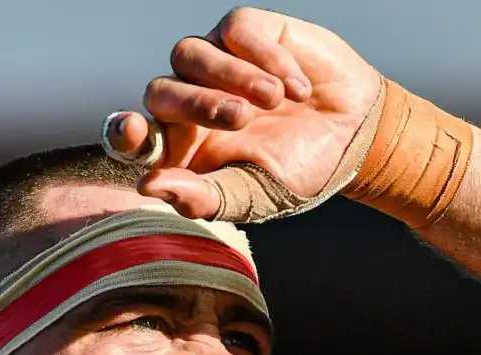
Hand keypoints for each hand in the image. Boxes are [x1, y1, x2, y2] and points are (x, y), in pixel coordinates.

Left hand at [106, 8, 380, 218]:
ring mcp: (213, 63)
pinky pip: (234, 31)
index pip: (133, 137)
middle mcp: (188, 102)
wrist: (356, 136)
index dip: (124, 132)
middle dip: (196, 104)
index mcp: (181, 147)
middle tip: (240, 118)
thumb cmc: (299, 171)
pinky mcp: (245, 32)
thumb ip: (204, 198)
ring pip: (187, 53)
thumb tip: (148, 187)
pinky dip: (265, 58)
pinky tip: (296, 87)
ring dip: (230, 77)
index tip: (133, 130)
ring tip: (273, 102)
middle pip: (159, 91)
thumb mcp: (254, 196)